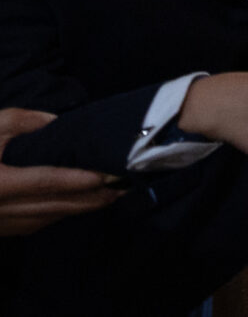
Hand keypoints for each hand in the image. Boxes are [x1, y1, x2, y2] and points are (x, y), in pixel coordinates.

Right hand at [0, 110, 114, 236]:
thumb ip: (24, 121)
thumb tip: (57, 124)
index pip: (46, 182)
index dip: (80, 180)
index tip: (108, 175)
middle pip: (53, 205)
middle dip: (91, 198)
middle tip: (123, 186)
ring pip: (46, 218)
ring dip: (80, 208)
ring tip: (111, 195)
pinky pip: (34, 224)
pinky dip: (58, 214)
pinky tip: (78, 204)